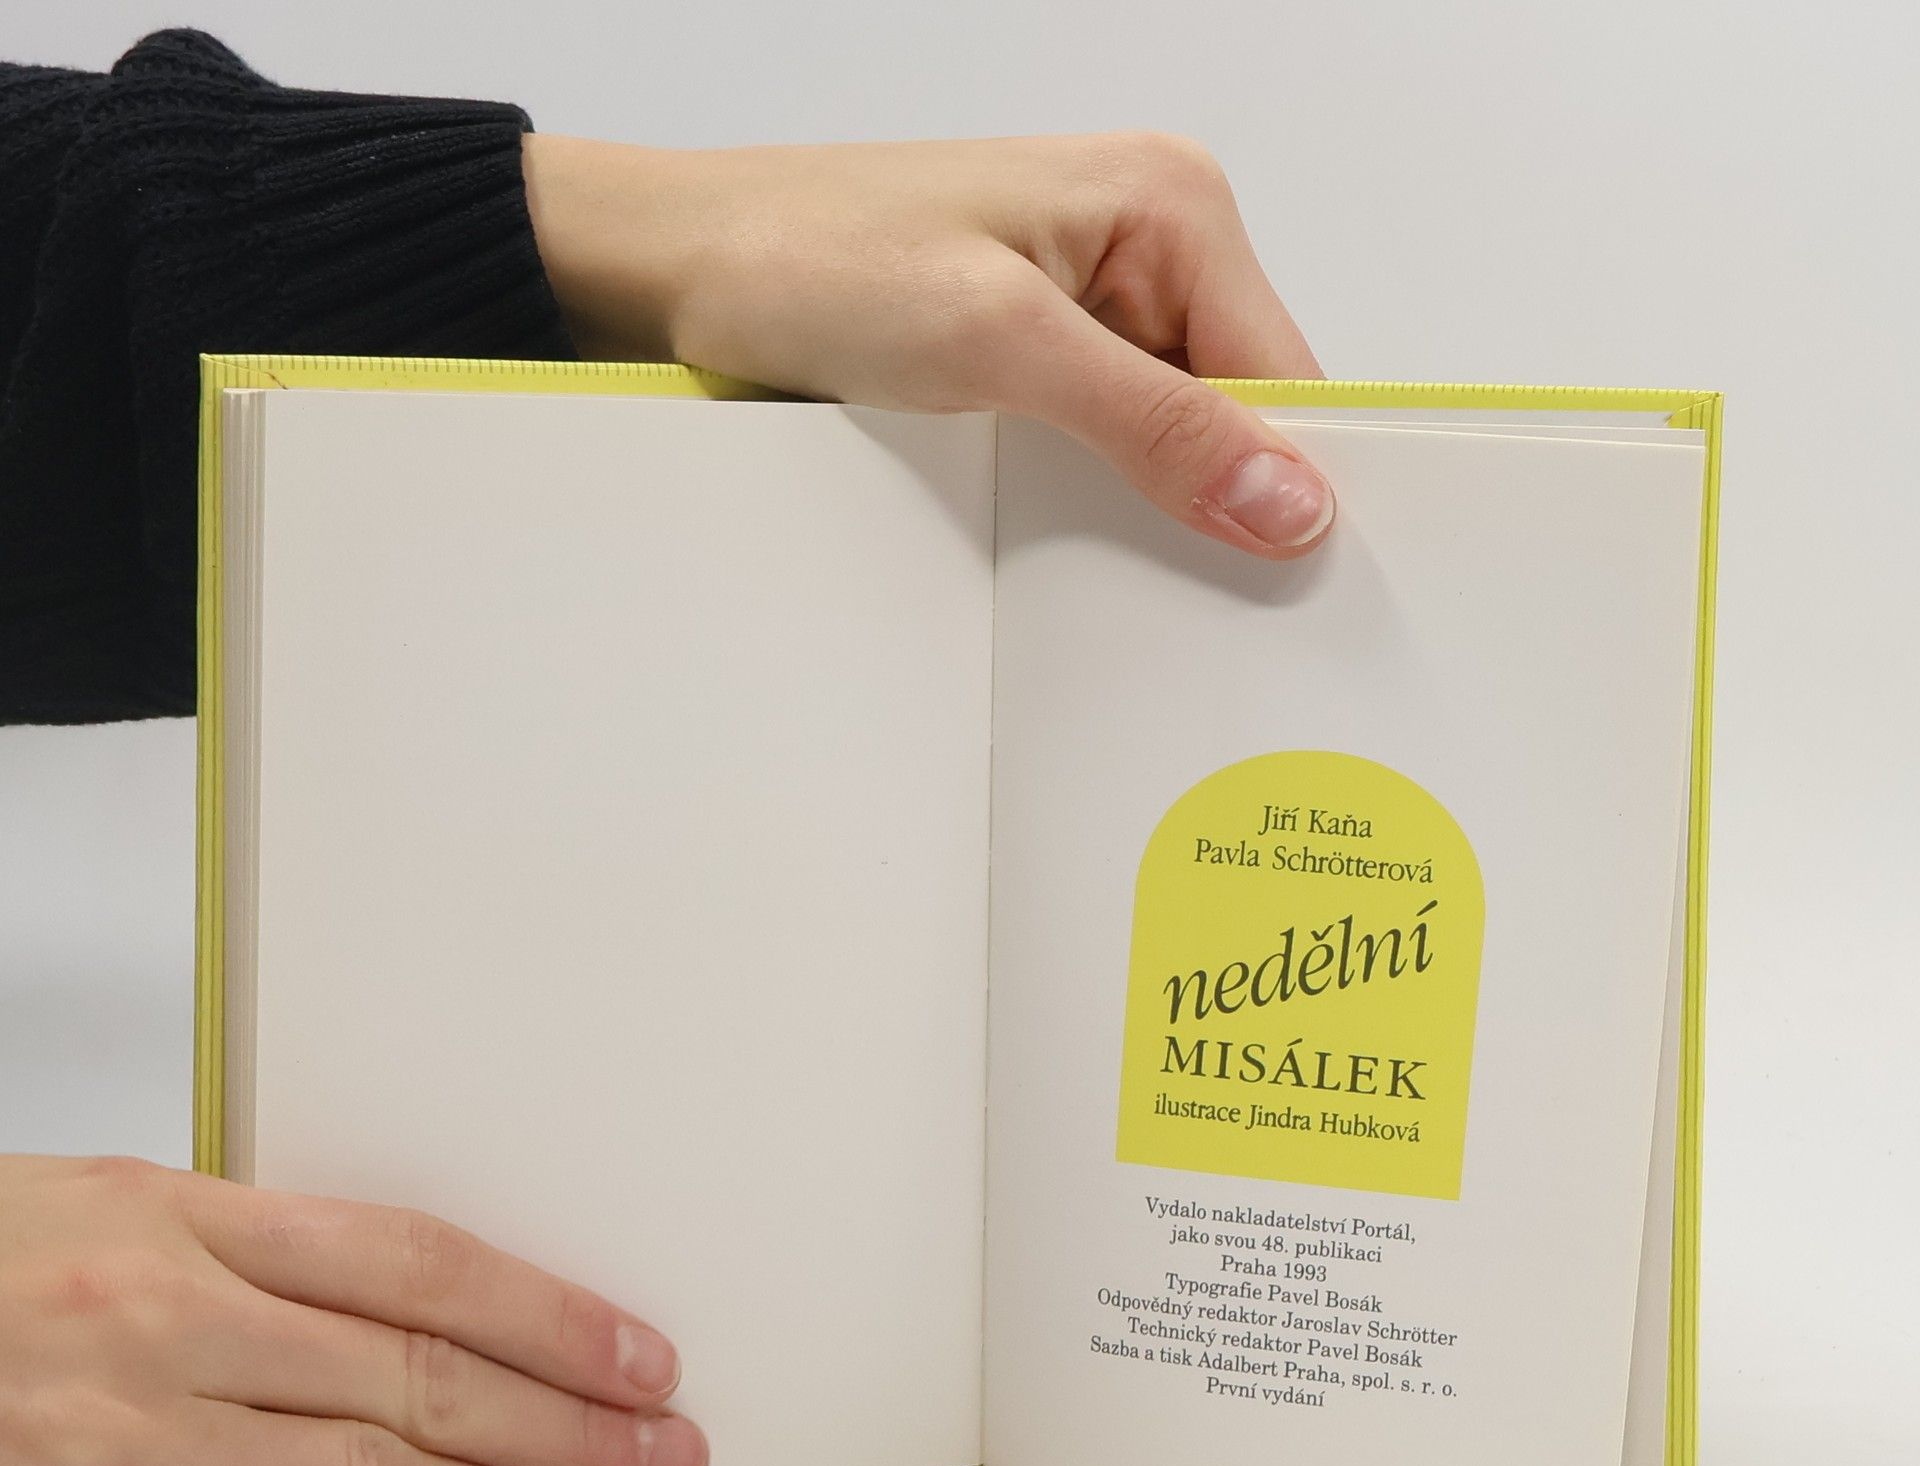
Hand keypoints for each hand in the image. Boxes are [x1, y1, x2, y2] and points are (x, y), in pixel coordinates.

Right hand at [0, 1155, 706, 1465]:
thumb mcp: (92, 1212)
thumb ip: (244, 1256)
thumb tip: (400, 1306)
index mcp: (173, 1216)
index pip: (418, 1262)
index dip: (551, 1313)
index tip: (637, 1354)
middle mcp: (163, 1325)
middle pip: (422, 1377)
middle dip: (568, 1421)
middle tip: (662, 1448)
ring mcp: (119, 1446)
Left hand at [523, 130, 1333, 556]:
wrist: (678, 266)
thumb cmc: (813, 260)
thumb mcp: (999, 346)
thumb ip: (1153, 425)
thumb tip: (1292, 501)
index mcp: (1172, 207)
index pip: (1288, 376)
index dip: (1292, 485)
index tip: (1278, 588)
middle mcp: (1148, 245)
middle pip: (1238, 411)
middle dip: (1215, 502)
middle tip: (1186, 602)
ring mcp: (1091, 300)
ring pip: (1172, 436)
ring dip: (1146, 505)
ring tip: (1106, 564)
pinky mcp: (1037, 348)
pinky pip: (1105, 439)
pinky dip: (1091, 494)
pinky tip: (1058, 533)